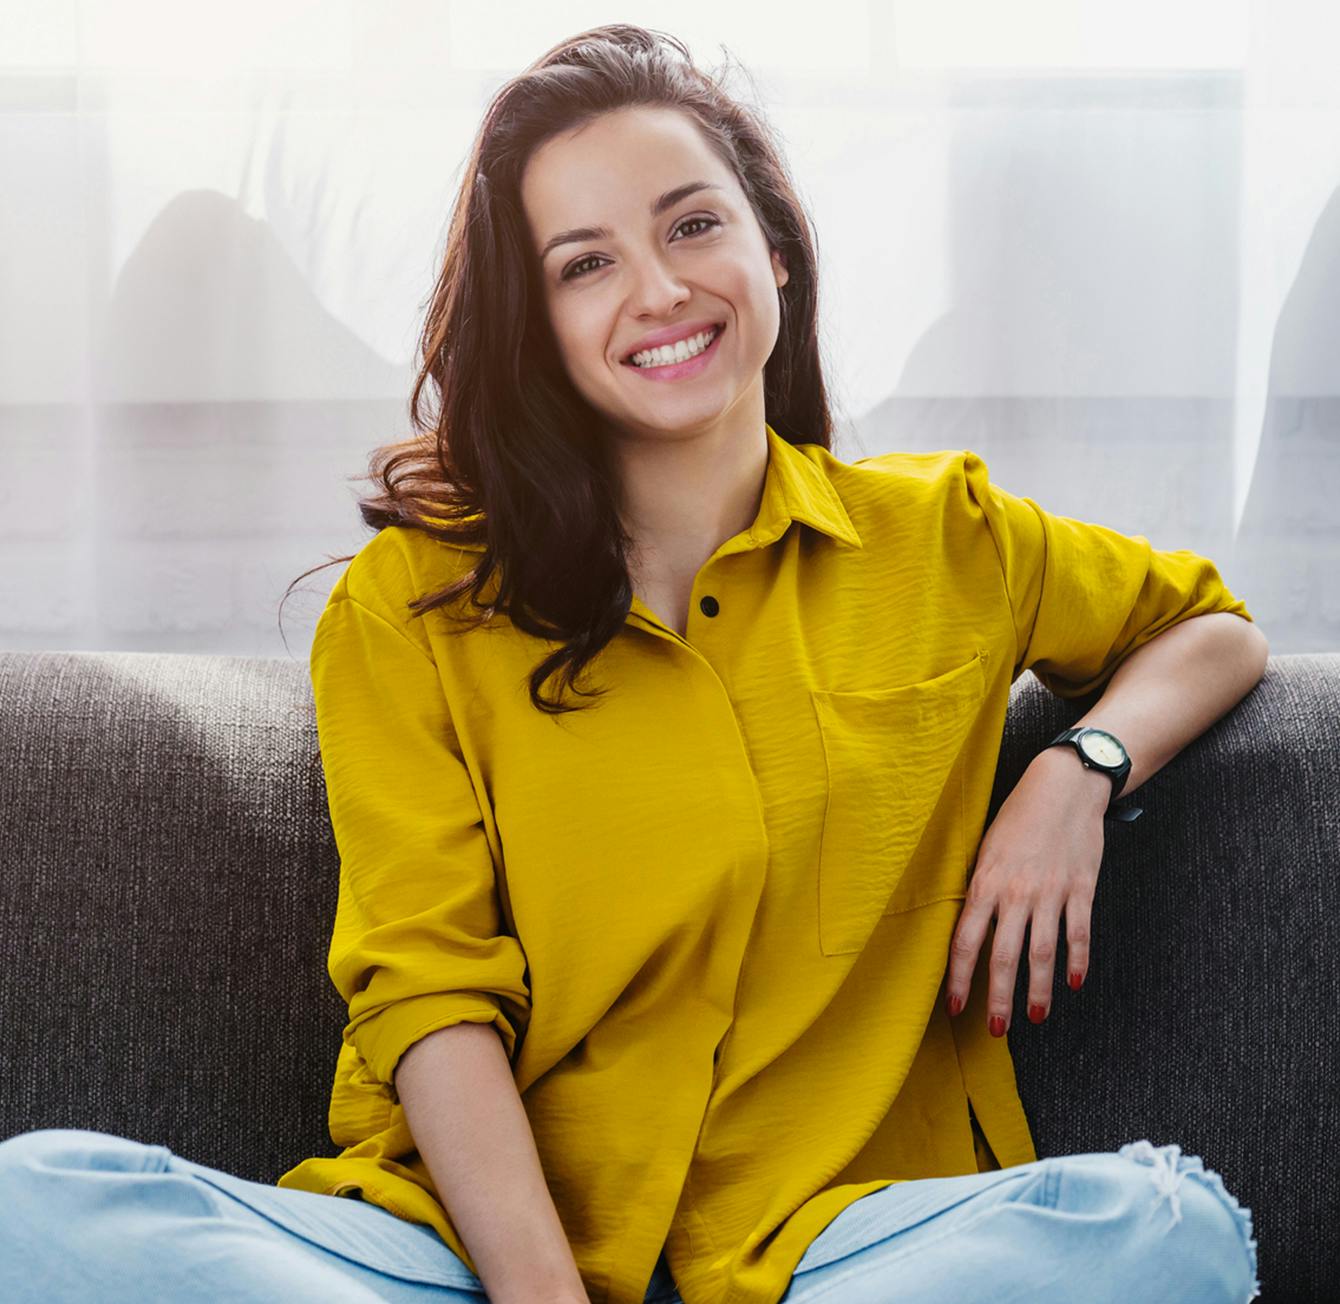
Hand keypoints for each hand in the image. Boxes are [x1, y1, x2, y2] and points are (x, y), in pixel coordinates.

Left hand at [944, 749, 1109, 1034]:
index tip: (955, 1006)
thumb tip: (967, 924)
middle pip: (1004, 956)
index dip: (959, 977)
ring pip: (1043, 953)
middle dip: (998, 997)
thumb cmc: (1018, 815)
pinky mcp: (1081, 890)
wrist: (1064, 787)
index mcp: (986, 882)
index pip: (965, 940)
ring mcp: (1051, 893)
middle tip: (995, 1029)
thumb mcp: (985, 847)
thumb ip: (979, 887)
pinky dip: (1078, 962)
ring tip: (1034, 1018)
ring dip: (1038, 990)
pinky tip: (1074, 983)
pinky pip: (1079, 934)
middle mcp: (1017, 892)